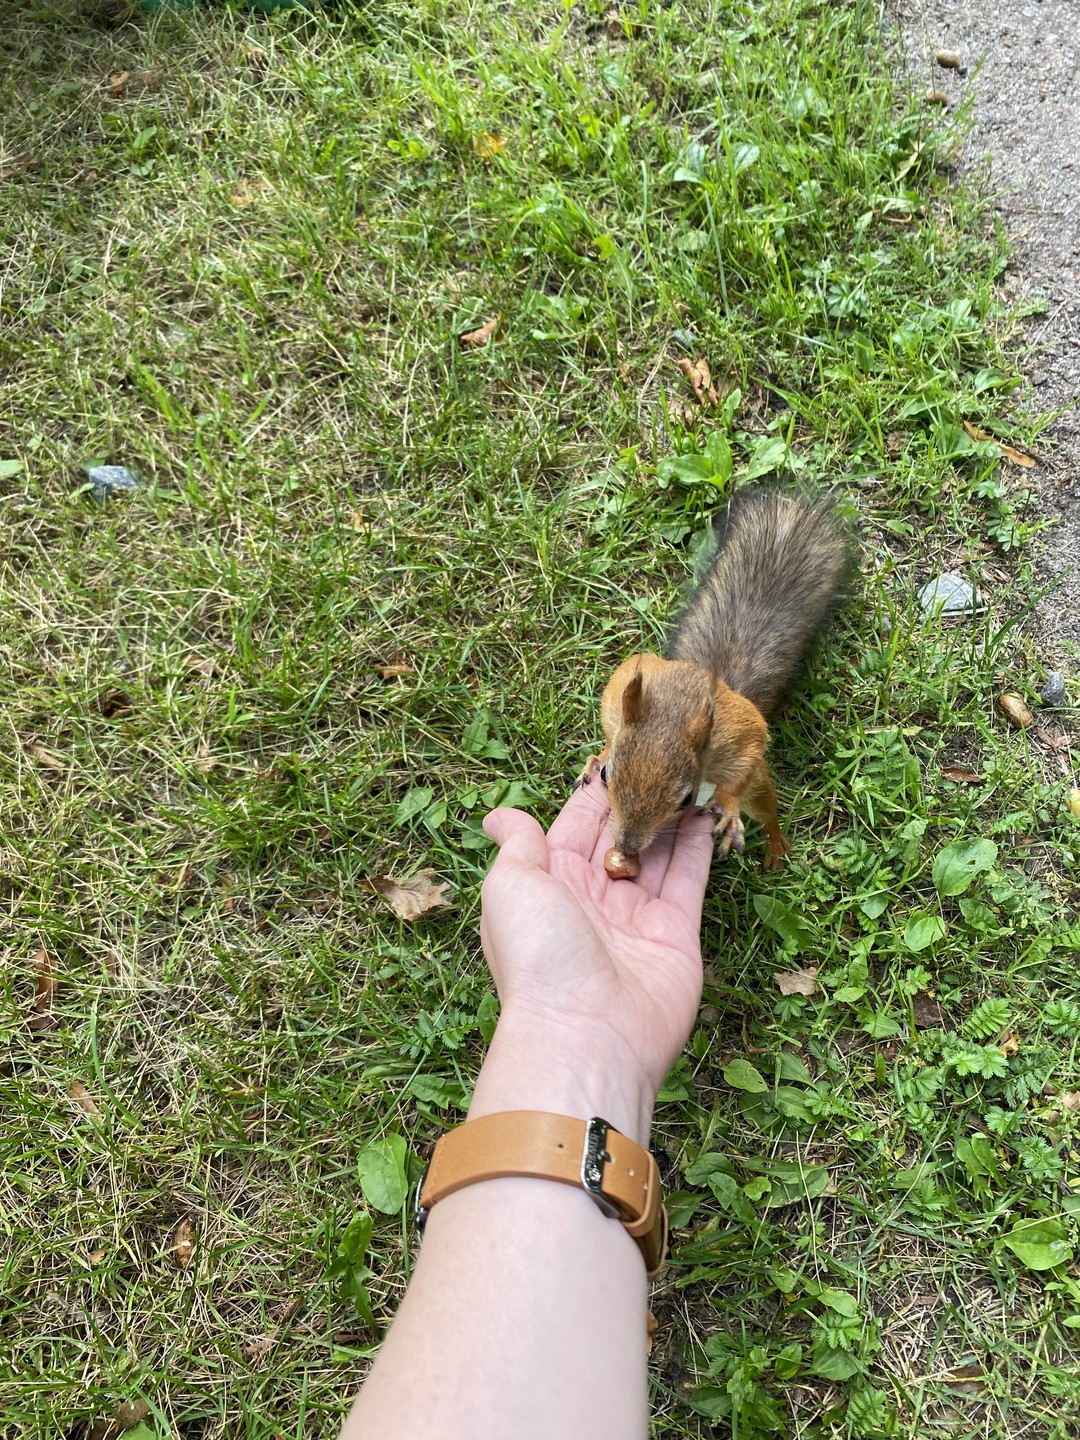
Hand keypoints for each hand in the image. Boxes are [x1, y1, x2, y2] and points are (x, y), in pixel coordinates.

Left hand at [471, 787, 714, 1142]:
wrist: (585, 1034)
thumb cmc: (537, 957)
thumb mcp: (510, 886)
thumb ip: (519, 843)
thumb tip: (497, 816)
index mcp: (550, 882)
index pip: (576, 823)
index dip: (597, 789)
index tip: (620, 750)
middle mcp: (593, 897)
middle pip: (621, 834)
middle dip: (640, 796)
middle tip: (666, 752)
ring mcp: (636, 916)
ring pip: (659, 851)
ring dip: (673, 813)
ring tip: (691, 769)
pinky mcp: (676, 933)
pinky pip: (690, 878)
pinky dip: (700, 844)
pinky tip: (708, 808)